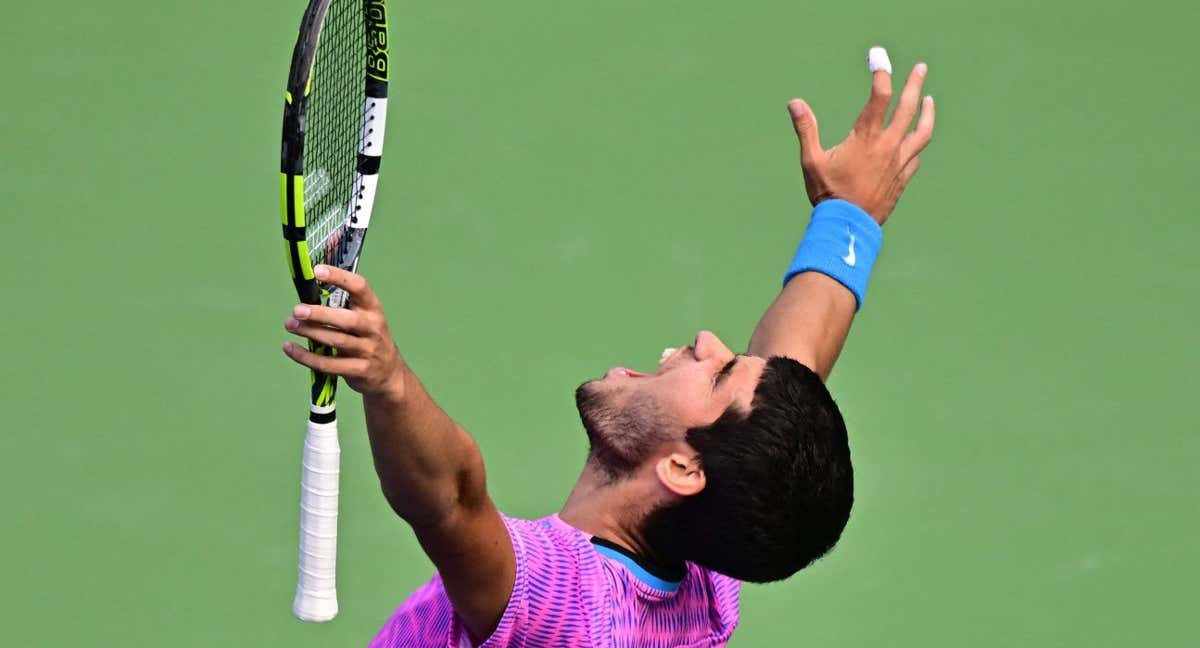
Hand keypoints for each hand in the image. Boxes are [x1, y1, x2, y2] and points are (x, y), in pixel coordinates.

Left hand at [282, 265, 405, 398]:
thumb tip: (305, 298)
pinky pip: (329, 364)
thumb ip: (342, 309)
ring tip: (289, 325)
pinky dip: (307, 357)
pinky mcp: (359, 370)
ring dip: (310, 333)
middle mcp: (373, 328)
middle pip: (347, 320)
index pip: (360, 288)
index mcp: (373, 309)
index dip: (339, 278)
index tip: (317, 271)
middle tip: (297, 310)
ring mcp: (368, 351)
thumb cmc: (368, 339)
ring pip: (336, 341)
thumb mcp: (364, 319)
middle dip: (320, 314)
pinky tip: (290, 348)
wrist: (390, 373)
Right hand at [788, 52, 934, 224]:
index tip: (877, 57)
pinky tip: (915, 140)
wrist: (849, 227)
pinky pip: (915, 156)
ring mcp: (899, 162)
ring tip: (929, 100)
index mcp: (866, 137)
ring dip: (927, 113)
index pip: (880, 96)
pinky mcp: (902, 179)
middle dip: (915, 84)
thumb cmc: (828, 194)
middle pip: (909, 107)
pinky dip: (916, 144)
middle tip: (921, 68)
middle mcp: (888, 145)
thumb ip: (806, 129)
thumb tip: (794, 103)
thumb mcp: (812, 160)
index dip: (881, 72)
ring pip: (922, 131)